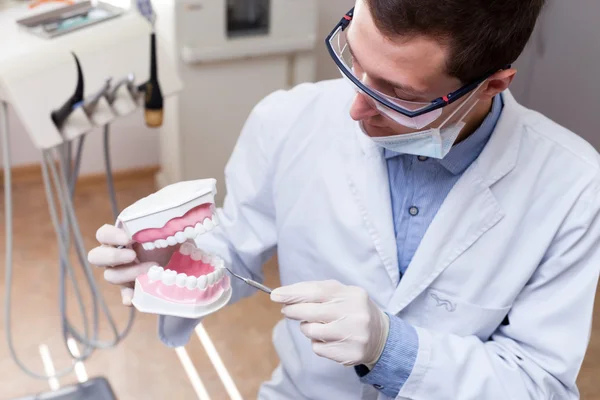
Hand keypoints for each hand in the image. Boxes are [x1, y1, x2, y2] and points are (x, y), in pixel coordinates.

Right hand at [87, 224, 176, 305]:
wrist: (181, 253)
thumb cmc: (169, 234)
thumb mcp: (166, 225)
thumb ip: (162, 220)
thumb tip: (175, 218)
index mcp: (120, 236)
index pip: (103, 234)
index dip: (111, 236)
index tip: (129, 238)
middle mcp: (116, 254)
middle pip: (96, 257)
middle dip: (113, 256)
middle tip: (133, 256)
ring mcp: (122, 271)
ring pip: (110, 275)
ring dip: (128, 274)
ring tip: (152, 269)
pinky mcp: (133, 286)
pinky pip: (125, 294)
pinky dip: (128, 297)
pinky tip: (133, 300)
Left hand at [270, 280, 389, 367]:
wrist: (380, 336)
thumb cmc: (351, 310)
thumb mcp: (340, 294)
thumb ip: (315, 291)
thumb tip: (284, 295)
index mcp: (352, 294)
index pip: (317, 291)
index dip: (293, 293)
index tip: (275, 295)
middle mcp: (355, 314)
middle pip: (311, 312)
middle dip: (293, 310)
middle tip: (287, 310)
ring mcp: (353, 335)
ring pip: (311, 332)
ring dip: (307, 328)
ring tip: (317, 325)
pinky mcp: (349, 354)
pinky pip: (318, 348)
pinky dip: (317, 343)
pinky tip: (328, 339)